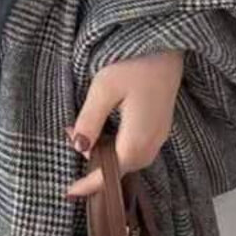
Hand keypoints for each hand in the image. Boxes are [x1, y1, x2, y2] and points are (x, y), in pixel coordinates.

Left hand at [63, 49, 183, 197]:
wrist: (167, 42)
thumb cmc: (133, 62)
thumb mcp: (103, 89)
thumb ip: (90, 120)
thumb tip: (78, 147)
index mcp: (138, 139)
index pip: (111, 172)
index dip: (89, 184)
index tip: (68, 192)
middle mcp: (153, 142)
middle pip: (122, 167)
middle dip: (95, 166)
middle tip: (70, 142)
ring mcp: (160, 133)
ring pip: (130, 158)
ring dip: (106, 154)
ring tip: (82, 136)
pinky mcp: (160, 123)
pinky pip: (137, 146)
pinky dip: (117, 146)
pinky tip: (102, 131)